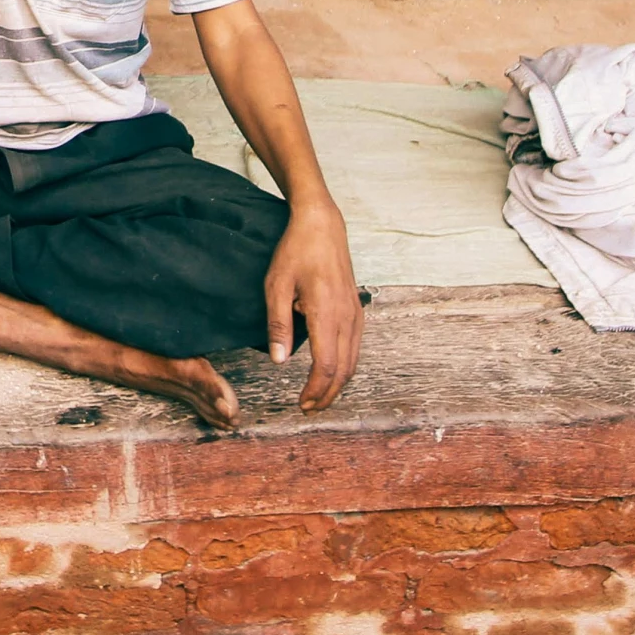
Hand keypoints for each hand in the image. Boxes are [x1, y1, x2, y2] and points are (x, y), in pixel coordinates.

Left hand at [264, 199, 362, 411]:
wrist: (322, 225)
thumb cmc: (295, 252)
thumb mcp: (276, 286)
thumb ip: (278, 325)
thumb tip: (279, 361)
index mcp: (326, 312)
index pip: (326, 365)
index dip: (315, 389)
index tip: (301, 403)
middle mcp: (347, 316)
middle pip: (343, 369)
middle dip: (327, 394)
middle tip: (308, 409)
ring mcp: (356, 313)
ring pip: (353, 361)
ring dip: (337, 384)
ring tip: (318, 397)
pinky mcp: (357, 310)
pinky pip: (355, 347)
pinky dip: (345, 366)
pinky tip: (331, 373)